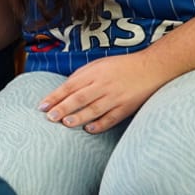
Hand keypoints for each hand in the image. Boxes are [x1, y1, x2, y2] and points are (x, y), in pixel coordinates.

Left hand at [36, 52, 175, 132]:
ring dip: (79, 117)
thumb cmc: (121, 66)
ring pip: (95, 109)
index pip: (70, 86)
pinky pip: (112, 118)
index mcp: (94, 73)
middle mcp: (104, 85)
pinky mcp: (127, 107)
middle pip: (80, 98)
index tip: (42, 106)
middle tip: (50, 117)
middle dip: (63, 108)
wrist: (152, 67)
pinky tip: (89, 130)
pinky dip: (101, 124)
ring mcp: (116, 97)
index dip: (55, 96)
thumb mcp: (99, 64)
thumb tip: (63, 89)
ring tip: (66, 123)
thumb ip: (81, 76)